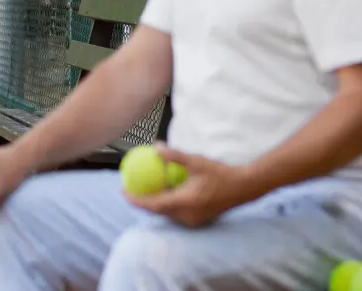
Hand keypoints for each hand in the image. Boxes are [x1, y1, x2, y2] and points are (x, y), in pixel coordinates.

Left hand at [126, 144, 256, 227]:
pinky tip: (164, 193)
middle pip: (158, 211)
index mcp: (184, 202)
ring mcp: (194, 220)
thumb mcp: (196, 161)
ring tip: (144, 191)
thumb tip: (156, 147)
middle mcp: (187, 215)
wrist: (244, 187)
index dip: (136, 200)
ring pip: (167, 214)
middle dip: (142, 202)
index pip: (153, 204)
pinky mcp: (199, 219)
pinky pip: (177, 214)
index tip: (123, 192)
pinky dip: (167, 205)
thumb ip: (174, 156)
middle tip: (130, 190)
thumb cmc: (220, 173)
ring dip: (155, 204)